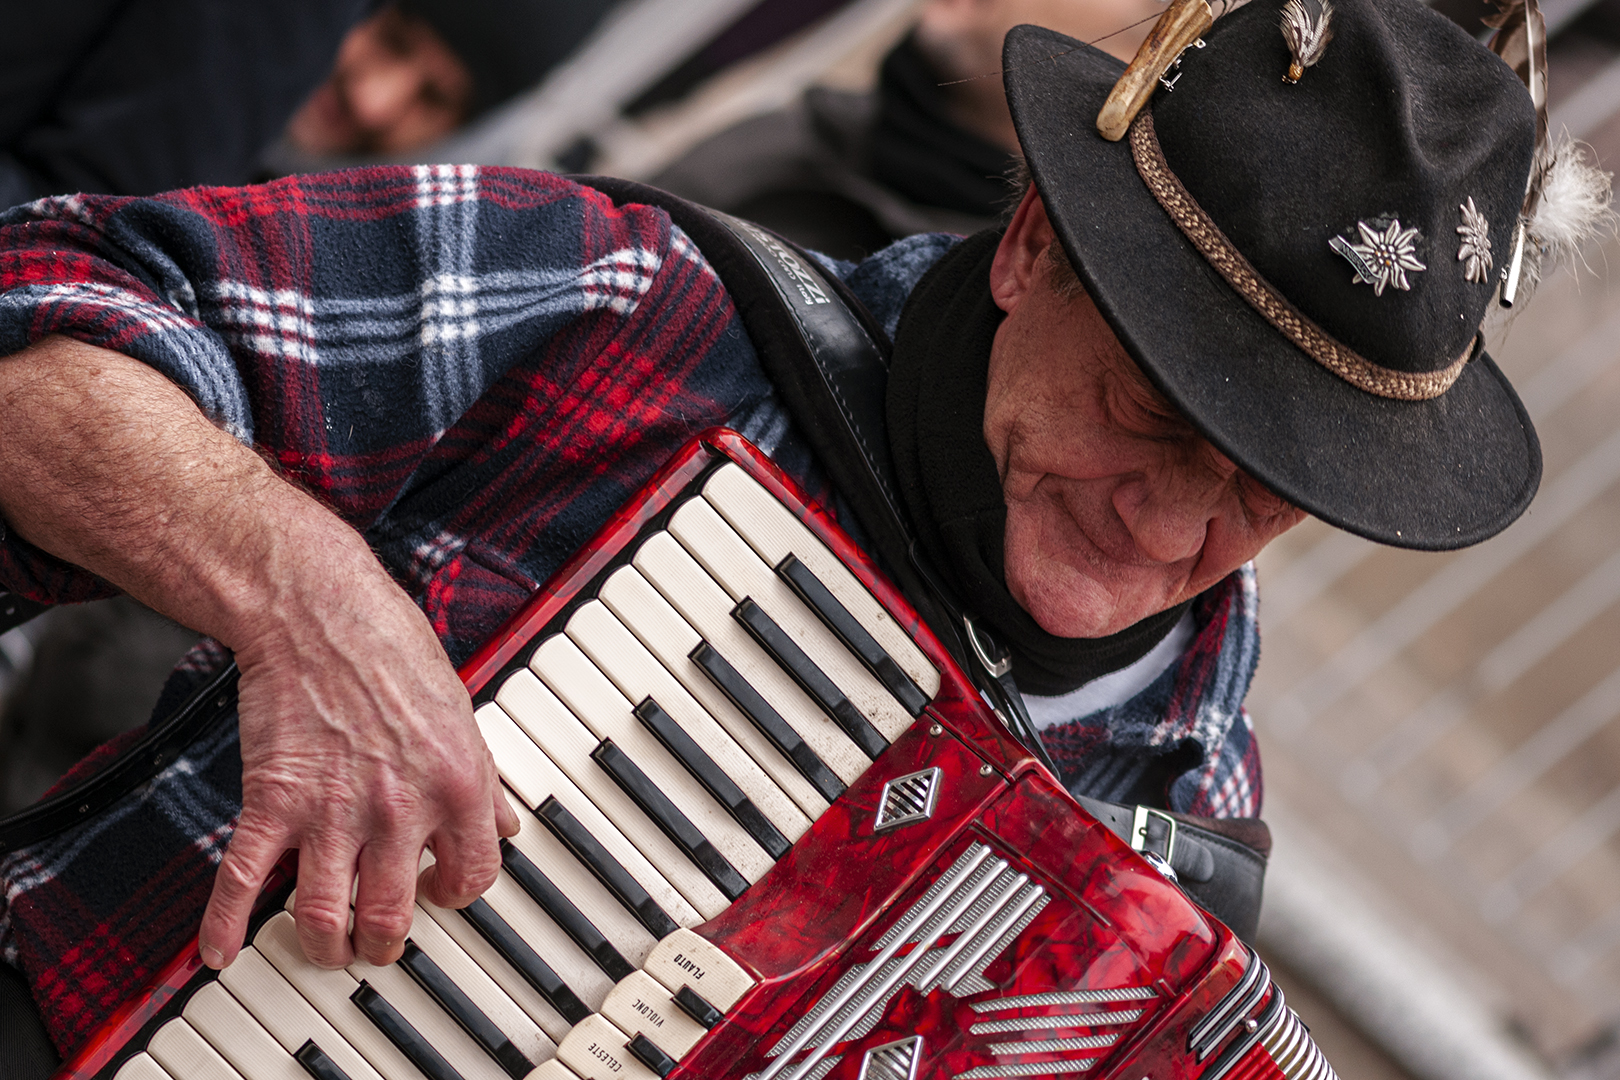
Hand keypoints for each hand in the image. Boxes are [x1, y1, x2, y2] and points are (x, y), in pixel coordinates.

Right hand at [197, 565, 520, 969]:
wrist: (318, 612)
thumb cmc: (391, 651)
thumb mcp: (460, 714)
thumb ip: (482, 779)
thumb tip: (503, 824)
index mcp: (457, 786)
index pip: (472, 877)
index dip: (456, 895)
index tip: (438, 895)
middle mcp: (399, 809)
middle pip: (391, 916)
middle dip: (383, 944)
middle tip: (375, 945)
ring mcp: (332, 811)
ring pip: (324, 917)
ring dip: (324, 947)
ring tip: (325, 949)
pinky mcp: (272, 801)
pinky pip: (244, 880)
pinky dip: (226, 924)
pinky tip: (221, 951)